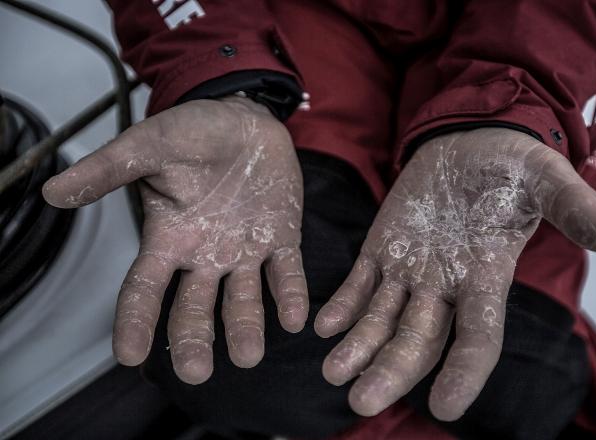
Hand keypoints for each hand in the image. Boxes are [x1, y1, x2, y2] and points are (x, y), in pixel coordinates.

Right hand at [43, 97, 307, 383]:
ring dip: (246, 327)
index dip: (136, 320)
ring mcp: (244, 250)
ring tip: (248, 356)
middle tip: (196, 371)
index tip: (129, 355)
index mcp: (170, 237)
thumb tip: (52, 193)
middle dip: (193, 338)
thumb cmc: (193, 132)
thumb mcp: (148, 145)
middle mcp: (206, 254)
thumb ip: (107, 170)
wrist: (244, 121)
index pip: (145, 287)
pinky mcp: (281, 239)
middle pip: (195, 306)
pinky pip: (287, 273)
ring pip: (243, 299)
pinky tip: (296, 318)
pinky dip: (291, 295)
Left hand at [314, 128, 595, 419]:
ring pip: (383, 319)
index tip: (445, 406)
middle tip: (363, 401)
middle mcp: (445, 284)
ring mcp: (410, 270)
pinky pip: (360, 283)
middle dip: (392, 370)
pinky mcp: (383, 248)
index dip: (465, 371)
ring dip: (359, 347)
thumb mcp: (546, 180)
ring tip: (333, 373)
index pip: (479, 336)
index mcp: (485, 276)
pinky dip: (343, 304)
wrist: (469, 143)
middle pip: (419, 339)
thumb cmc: (511, 165)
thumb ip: (573, 207)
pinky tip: (323, 326)